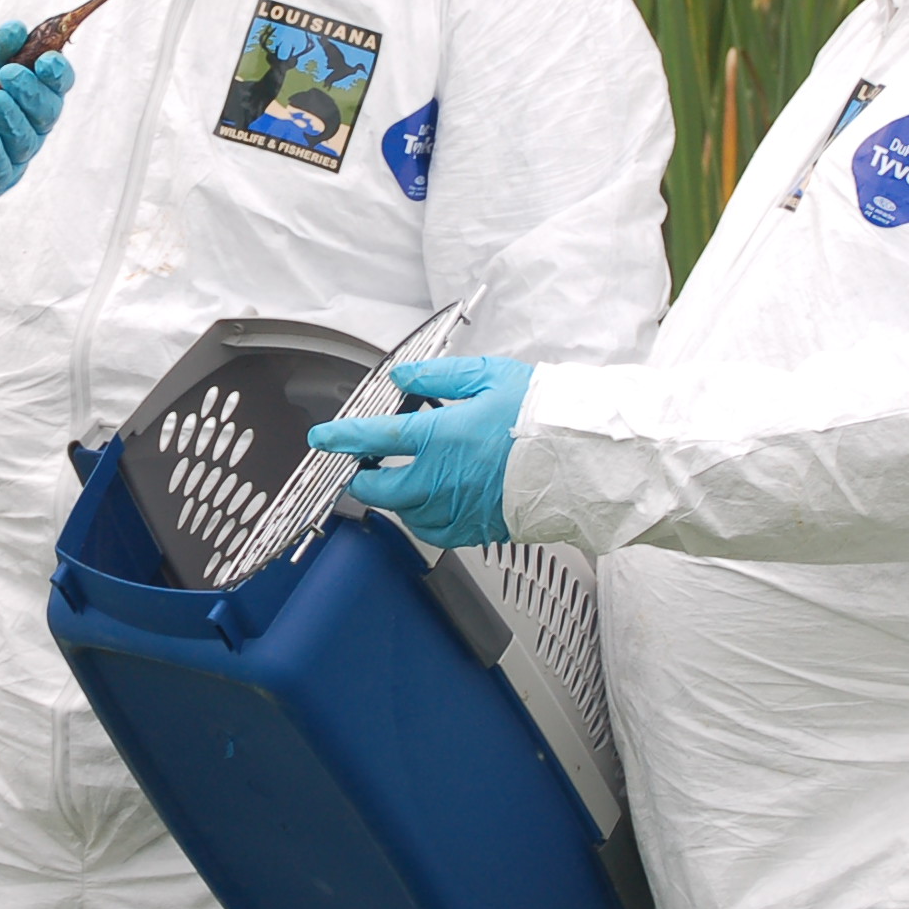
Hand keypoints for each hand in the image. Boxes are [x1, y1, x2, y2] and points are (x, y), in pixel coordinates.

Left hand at [0, 55, 75, 194]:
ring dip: (14, 120)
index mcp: (31, 87)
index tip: (46, 61)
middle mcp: (30, 120)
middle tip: (9, 74)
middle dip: (32, 93)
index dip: (58, 73)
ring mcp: (15, 150)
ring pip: (29, 141)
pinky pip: (5, 169)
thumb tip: (18, 29)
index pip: (58, 82)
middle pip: (48, 112)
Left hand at [304, 355, 534, 549]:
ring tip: (393, 484)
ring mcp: (459, 509)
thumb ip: (440, 374)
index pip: (375, 439)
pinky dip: (422, 521)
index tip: (324, 439)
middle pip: (379, 491)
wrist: (585, 459)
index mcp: (441, 437)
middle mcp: (442, 479)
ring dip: (392, 501)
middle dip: (360, 480)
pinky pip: (435, 533)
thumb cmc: (543, 416)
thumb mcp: (490, 377)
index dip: (342, 438)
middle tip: (356, 468)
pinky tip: (428, 507)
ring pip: (405, 515)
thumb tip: (403, 375)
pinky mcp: (478, 528)